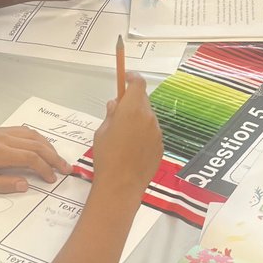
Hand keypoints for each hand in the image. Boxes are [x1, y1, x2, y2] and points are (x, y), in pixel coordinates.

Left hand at [0, 127, 70, 192]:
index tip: (51, 180)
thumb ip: (3, 185)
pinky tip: (43, 147)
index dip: (45, 169)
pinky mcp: (0, 130)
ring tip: (58, 159)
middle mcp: (3, 139)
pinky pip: (24, 131)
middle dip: (54, 157)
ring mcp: (2, 132)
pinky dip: (38, 138)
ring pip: (33, 135)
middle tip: (66, 169)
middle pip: (37, 145)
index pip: (30, 158)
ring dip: (49, 147)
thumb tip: (26, 185)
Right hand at [91, 73, 162, 199]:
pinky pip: (151, 133)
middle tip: (118, 112)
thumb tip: (116, 105)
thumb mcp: (102, 132)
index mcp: (132, 109)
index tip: (125, 78)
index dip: (132, 78)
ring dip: (138, 119)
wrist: (121, 185)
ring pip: (148, 118)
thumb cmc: (106, 157)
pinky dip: (143, 134)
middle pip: (143, 100)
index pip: (138, 83)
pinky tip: (131, 148)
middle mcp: (148, 117)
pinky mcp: (160, 146)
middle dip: (132, 102)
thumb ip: (111, 114)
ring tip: (123, 136)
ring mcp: (157, 132)